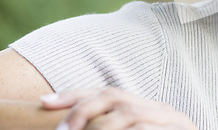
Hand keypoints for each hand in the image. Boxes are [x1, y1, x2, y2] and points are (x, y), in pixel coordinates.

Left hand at [41, 87, 196, 129]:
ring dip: (99, 128)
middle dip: (83, 108)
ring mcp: (171, 121)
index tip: (44, 101)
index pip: (108, 92)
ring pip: (127, 115)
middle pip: (116, 95)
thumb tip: (78, 126)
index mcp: (146, 109)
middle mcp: (159, 110)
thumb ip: (119, 126)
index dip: (76, 95)